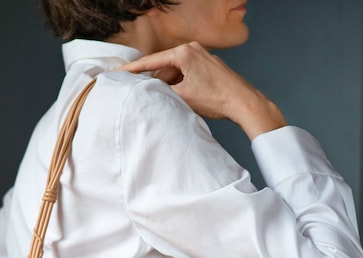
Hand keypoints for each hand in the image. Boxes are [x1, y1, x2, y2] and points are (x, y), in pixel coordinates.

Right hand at [121, 42, 286, 140]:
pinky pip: (188, 74)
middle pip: (164, 67)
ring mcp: (203, 57)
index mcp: (184, 52)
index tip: (119, 72)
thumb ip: (162, 92)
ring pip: (176, 72)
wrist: (243, 103)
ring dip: (170, 87)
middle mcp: (193, 49)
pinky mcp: (209, 67)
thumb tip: (149, 92)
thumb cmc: (217, 99)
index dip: (134, 69)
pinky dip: (181, 86)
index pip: (152, 61)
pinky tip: (182, 100)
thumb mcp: (183, 97)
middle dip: (155, 83)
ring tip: (169, 103)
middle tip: (144, 96)